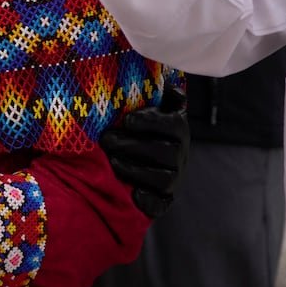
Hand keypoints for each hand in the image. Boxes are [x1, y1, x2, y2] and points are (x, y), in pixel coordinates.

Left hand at [99, 87, 187, 219]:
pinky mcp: (163, 199)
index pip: (174, 124)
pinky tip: (134, 195)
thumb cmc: (134, 123)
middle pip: (166, 152)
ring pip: (164, 179)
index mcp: (177, 127)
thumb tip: (162, 82)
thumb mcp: (143, 103)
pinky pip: (162, 204)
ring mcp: (173, 177)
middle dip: (134, 146)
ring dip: (136, 170)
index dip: (152, 121)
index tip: (127, 120)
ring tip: (111, 162)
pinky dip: (150, 201)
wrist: (131, 155)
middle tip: (106, 139)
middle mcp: (179, 153)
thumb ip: (152, 91)